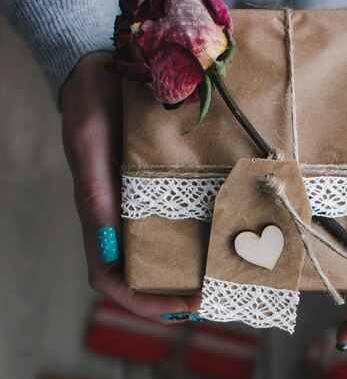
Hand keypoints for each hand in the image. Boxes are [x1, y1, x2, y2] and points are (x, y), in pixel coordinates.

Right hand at [61, 52, 200, 321]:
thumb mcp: (90, 145)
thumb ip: (96, 192)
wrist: (103, 73)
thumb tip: (109, 244)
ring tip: (223, 280)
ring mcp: (139, 208)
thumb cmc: (91, 107)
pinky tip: (222, 240)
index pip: (111, 279)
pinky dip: (196, 241)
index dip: (143, 302)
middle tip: (214, 298)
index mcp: (98, 219)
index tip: (183, 306)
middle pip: (140, 278)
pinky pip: (177, 224)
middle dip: (174, 298)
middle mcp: (119, 221)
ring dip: (187, 276)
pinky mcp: (157, 189)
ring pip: (160, 257)